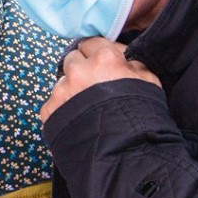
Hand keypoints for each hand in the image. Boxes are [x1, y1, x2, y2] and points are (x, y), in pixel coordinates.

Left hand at [40, 38, 160, 123]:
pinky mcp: (49, 111)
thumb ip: (132, 64)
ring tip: (87, 108)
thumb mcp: (149, 82)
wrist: (125, 154)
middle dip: (81, 68)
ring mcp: (61, 91)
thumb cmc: (140, 118)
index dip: (95, 52)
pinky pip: (53, 103)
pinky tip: (78, 120)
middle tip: (93, 85)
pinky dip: (62, 109)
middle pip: (72, 59)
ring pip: (62, 82)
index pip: (90, 42)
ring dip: (71, 90)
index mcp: (104, 59)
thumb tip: (122, 58)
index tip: (98, 61)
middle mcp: (78, 71)